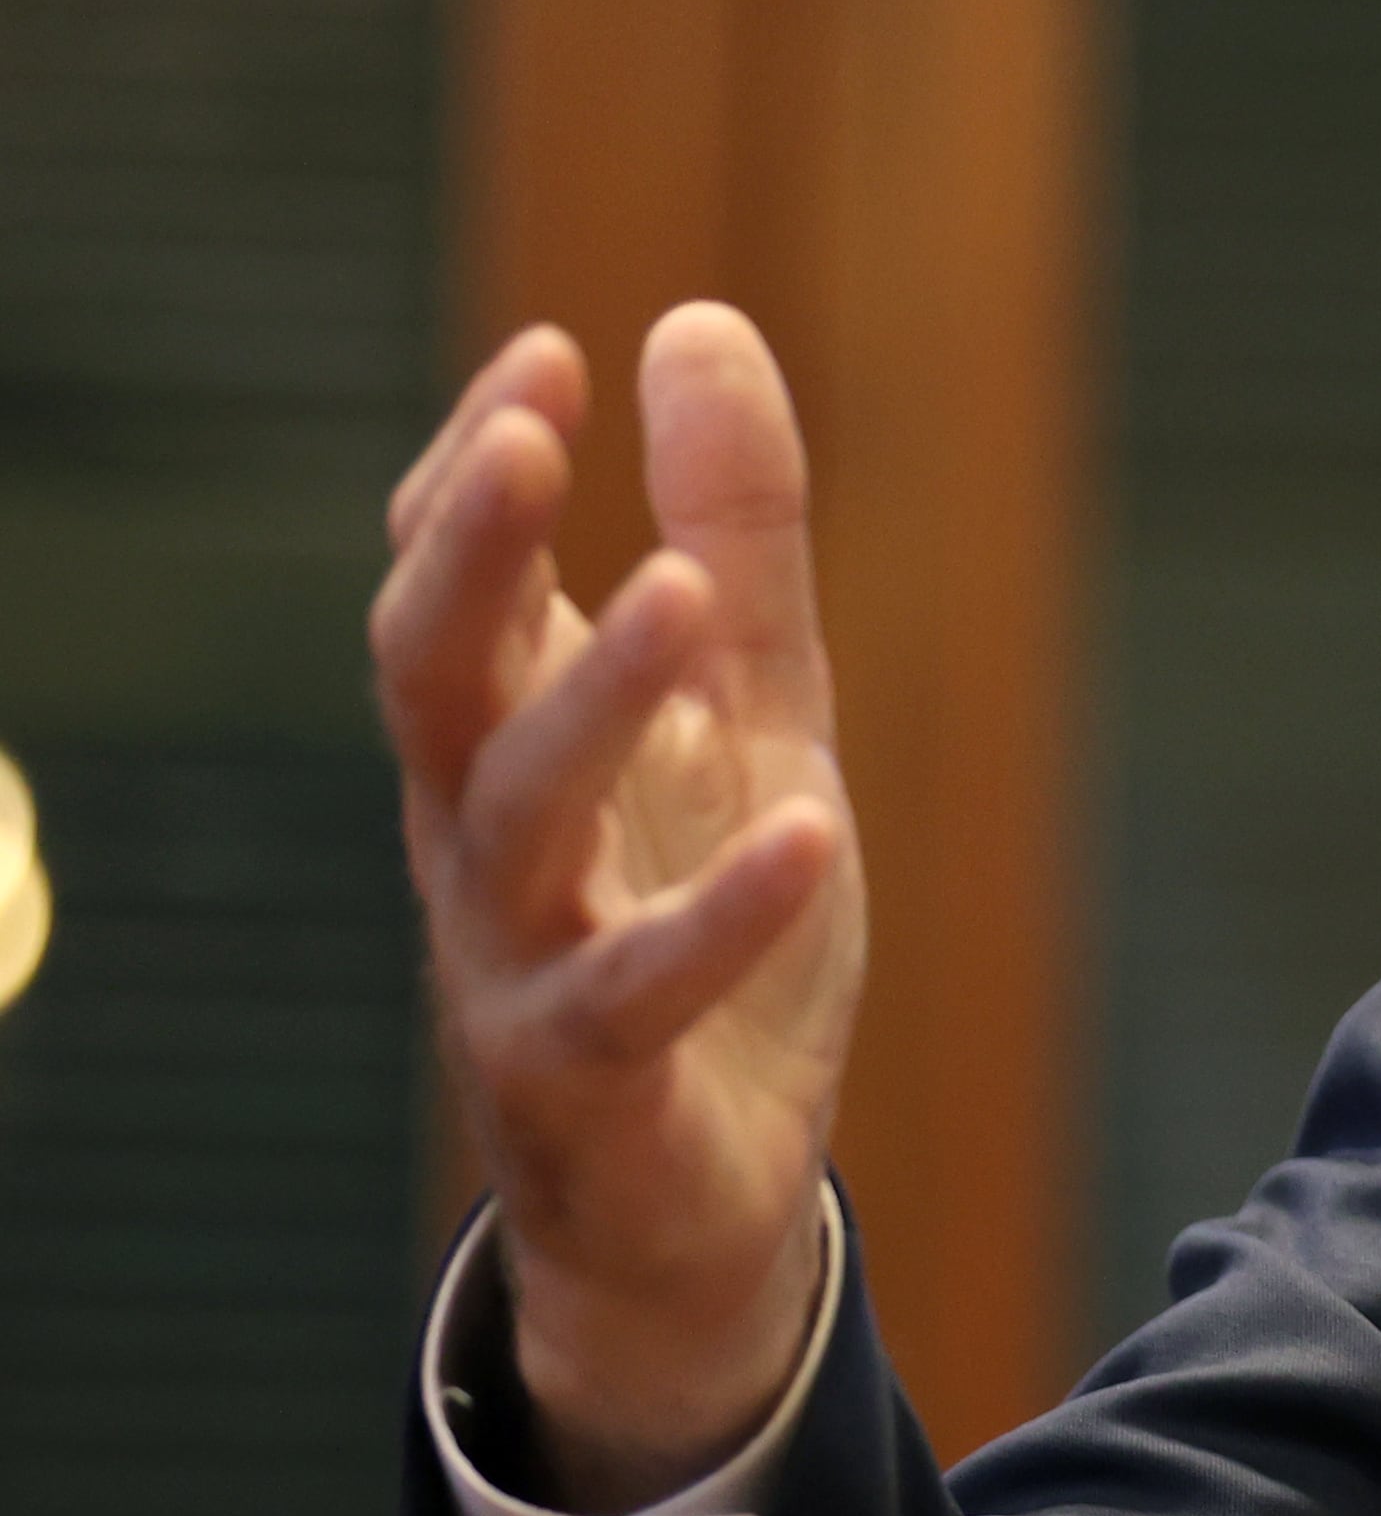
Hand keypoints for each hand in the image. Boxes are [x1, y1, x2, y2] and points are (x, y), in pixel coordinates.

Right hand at [373, 306, 865, 1510]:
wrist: (704, 1193)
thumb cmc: (702, 918)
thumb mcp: (753, 706)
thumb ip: (734, 534)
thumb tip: (696, 322)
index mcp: (507, 740)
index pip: (451, 587)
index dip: (475, 474)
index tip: (546, 357)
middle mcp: (482, 840)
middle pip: (434, 681)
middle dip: (466, 559)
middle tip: (520, 441)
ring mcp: (519, 962)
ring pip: (513, 824)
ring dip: (590, 705)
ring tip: (674, 593)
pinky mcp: (591, 1081)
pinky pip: (634, 993)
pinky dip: (717, 915)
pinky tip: (810, 829)